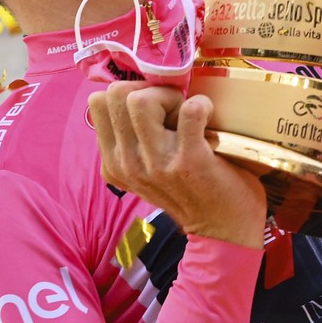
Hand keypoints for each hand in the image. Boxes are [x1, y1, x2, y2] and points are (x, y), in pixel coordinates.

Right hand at [88, 83, 267, 249]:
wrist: (222, 231)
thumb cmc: (188, 192)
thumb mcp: (145, 170)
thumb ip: (132, 140)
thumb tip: (136, 91)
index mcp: (113, 162)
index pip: (99, 102)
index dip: (130, 95)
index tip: (155, 111)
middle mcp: (127, 163)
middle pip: (115, 95)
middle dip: (148, 92)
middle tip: (172, 111)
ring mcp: (156, 163)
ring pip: (139, 100)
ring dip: (171, 98)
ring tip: (187, 115)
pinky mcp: (189, 160)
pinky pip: (189, 111)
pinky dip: (202, 105)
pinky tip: (208, 116)